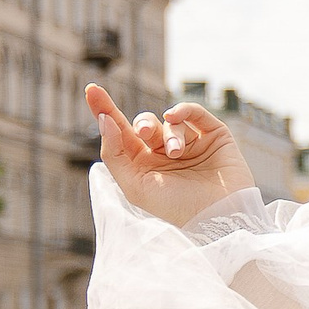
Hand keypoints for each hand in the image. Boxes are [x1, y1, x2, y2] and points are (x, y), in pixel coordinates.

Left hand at [86, 87, 252, 227]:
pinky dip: (184, 110)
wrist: (217, 218)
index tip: (91, 90)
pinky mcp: (213, 136)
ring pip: (170, 122)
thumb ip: (114, 154)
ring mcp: (190, 143)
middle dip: (143, 124)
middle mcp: (165, 154)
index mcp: (144, 166)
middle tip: (144, 133)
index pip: (120, 133)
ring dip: (169, 134)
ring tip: (176, 153)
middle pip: (145, 124)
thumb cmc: (174, 209)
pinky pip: (194, 113)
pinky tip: (175, 116)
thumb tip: (105, 119)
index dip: (105, 110)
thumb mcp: (134, 186)